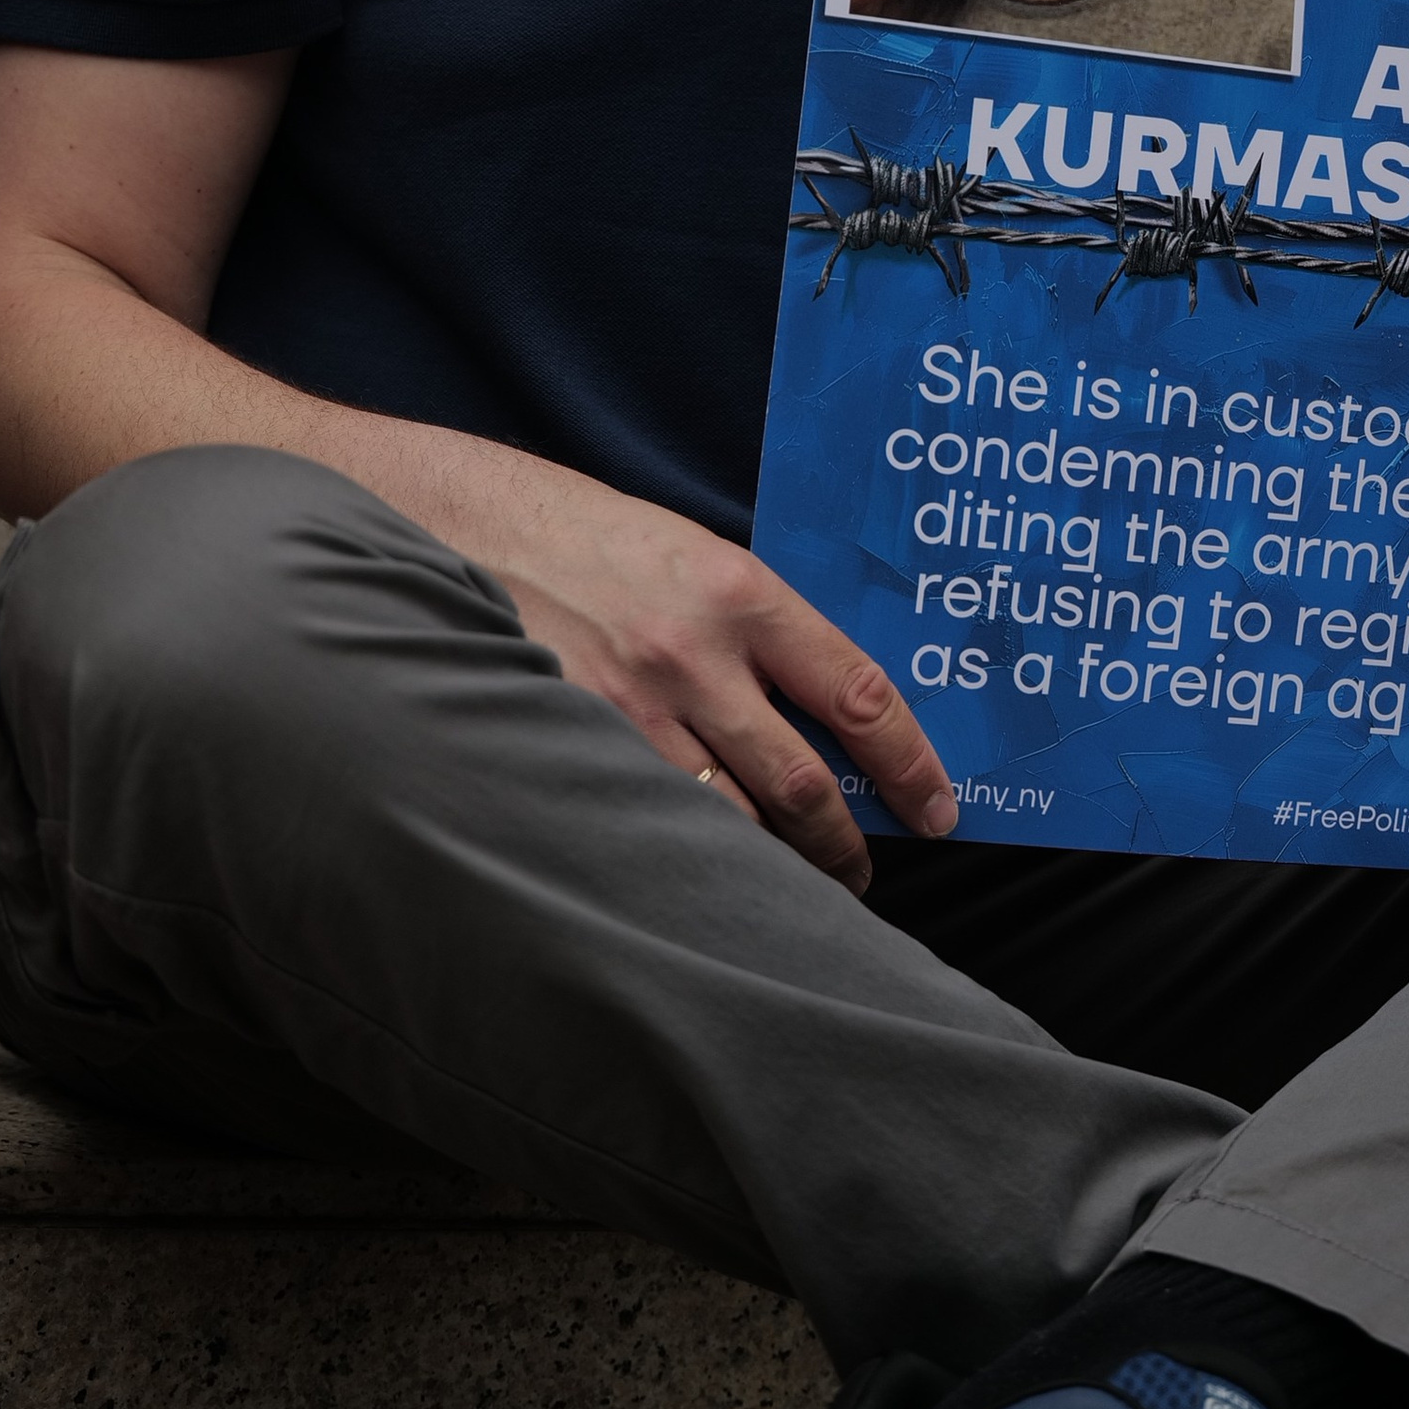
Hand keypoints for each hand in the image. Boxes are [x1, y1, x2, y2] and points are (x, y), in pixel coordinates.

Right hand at [494, 482, 955, 892]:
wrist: (472, 524)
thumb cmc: (597, 540)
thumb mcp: (702, 558)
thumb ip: (764, 631)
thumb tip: (833, 712)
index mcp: (742, 595)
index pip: (857, 695)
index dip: (909, 764)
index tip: (937, 809)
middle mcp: (694, 656)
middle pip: (800, 784)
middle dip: (843, 846)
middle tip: (860, 873)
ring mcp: (630, 707)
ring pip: (729, 820)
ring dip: (772, 866)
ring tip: (787, 885)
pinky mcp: (575, 740)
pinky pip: (653, 819)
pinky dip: (691, 852)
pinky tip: (704, 866)